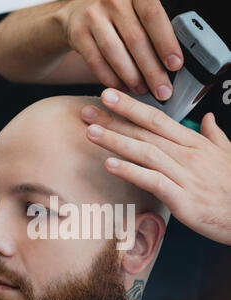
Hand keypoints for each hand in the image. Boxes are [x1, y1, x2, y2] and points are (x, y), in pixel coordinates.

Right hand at [56, 0, 182, 98]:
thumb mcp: (136, 9)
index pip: (153, 15)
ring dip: (132, 77)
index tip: (175, 65)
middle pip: (136, 40)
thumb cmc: (116, 15)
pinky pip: (97, 63)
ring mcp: (93, 16)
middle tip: (163, 90)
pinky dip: (111, 79)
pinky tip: (123, 88)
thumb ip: (153, 28)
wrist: (77, 11)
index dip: (166, 42)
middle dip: (152, 70)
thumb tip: (173, 61)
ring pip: (115, 53)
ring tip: (143, 90)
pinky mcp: (78, 34)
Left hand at [81, 89, 230, 245]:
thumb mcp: (227, 154)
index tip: (109, 96)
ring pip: (146, 152)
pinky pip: (153, 181)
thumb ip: (214, 135)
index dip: (131, 106)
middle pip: (146, 132)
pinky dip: (131, 172)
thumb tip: (207, 119)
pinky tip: (111, 166)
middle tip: (88, 110)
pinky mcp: (183, 198)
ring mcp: (185, 176)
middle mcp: (187, 155)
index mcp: (194, 143)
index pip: (158, 118)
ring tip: (92, 133)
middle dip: (114, 119)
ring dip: (117, 141)